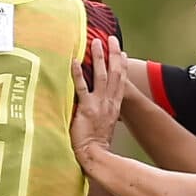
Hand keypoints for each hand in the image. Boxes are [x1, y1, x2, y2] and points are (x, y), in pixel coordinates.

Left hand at [73, 36, 129, 162]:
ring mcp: (98, 104)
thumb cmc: (96, 145)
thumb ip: (103, 114)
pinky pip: (81, 87)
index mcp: (114, 106)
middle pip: (115, 73)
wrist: (94, 157)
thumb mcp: (104, 126)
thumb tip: (99, 109)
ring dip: (99, 58)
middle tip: (112, 39)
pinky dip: (78, 73)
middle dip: (113, 55)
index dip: (121, 66)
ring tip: (96, 42)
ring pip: (102, 75)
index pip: (121, 82)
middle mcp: (109, 103)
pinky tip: (74, 61)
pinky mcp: (86, 109)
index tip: (121, 52)